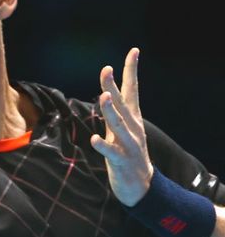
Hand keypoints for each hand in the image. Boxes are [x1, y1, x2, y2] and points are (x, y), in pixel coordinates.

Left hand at [90, 47, 153, 206]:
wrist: (142, 186)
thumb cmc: (127, 153)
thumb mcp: (121, 129)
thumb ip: (114, 111)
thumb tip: (107, 92)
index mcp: (132, 118)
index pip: (132, 89)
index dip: (131, 70)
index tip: (134, 50)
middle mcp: (132, 127)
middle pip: (121, 103)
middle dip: (113, 86)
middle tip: (106, 69)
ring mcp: (128, 144)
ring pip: (118, 125)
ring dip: (110, 111)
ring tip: (104, 96)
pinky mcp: (121, 161)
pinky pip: (111, 152)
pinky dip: (103, 145)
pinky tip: (94, 139)